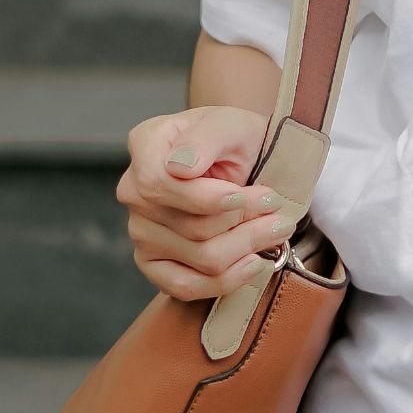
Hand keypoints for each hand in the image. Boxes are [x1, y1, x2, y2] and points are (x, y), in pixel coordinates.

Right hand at [115, 105, 294, 300]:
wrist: (245, 160)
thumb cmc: (237, 140)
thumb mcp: (232, 124)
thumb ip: (206, 138)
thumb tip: (180, 169)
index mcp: (146, 146)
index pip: (162, 185)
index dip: (209, 199)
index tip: (251, 195)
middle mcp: (134, 191)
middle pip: (193, 227)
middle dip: (247, 221)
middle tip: (277, 209)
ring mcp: (140, 230)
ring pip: (201, 258)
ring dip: (249, 246)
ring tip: (276, 228)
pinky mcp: (153, 264)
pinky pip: (185, 287)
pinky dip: (227, 280)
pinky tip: (254, 262)